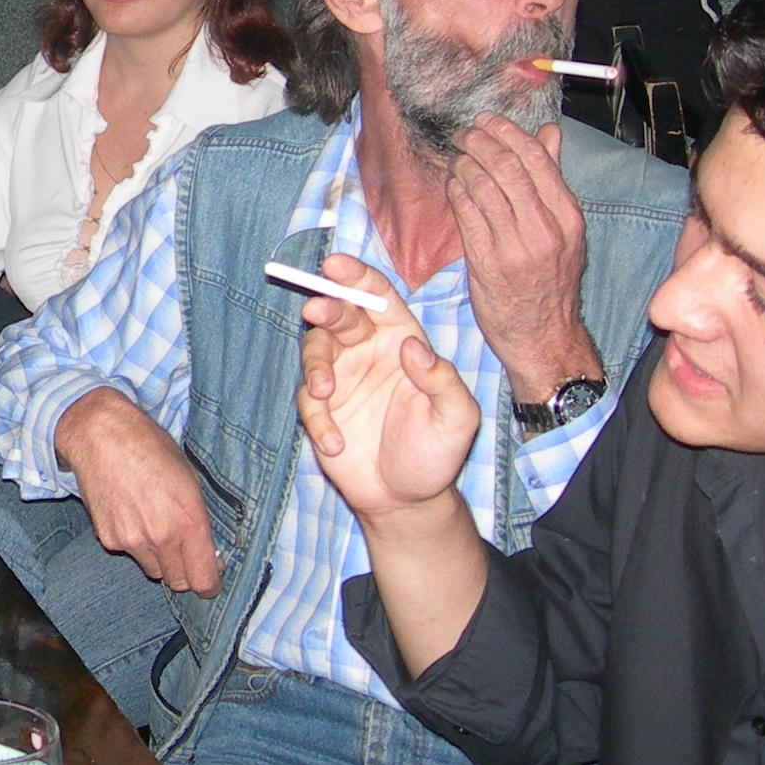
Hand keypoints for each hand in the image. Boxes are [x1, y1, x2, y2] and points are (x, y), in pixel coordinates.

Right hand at [51, 388, 220, 595]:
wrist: (102, 435)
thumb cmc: (150, 448)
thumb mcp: (190, 480)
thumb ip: (200, 522)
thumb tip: (208, 555)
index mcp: (189, 521)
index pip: (203, 580)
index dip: (210, 584)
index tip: (210, 580)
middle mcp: (161, 536)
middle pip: (178, 582)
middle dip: (185, 572)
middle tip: (183, 551)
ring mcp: (132, 540)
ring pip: (153, 570)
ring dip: (158, 558)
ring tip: (152, 523)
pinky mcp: (108, 538)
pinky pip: (129, 553)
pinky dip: (134, 543)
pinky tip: (131, 513)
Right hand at [296, 255, 479, 523]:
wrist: (406, 501)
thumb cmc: (436, 452)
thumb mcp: (457, 418)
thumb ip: (443, 381)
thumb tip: (413, 347)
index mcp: (401, 339)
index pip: (378, 297)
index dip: (356, 276)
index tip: (335, 264)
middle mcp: (368, 350)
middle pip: (340, 314)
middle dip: (325, 307)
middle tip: (316, 310)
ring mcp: (341, 377)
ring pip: (315, 349)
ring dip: (315, 366)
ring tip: (325, 393)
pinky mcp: (321, 408)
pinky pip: (308, 401)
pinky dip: (318, 420)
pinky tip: (336, 444)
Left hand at [448, 117, 598, 402]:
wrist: (544, 337)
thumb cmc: (551, 282)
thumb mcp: (564, 231)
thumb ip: (552, 180)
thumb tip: (549, 132)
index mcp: (567, 218)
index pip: (535, 158)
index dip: (506, 132)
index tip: (487, 120)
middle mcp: (544, 230)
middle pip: (505, 166)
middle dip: (478, 141)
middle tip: (464, 133)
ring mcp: (514, 247)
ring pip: (481, 185)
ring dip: (463, 163)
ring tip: (457, 157)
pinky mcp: (486, 262)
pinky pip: (464, 212)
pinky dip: (455, 191)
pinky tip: (453, 185)